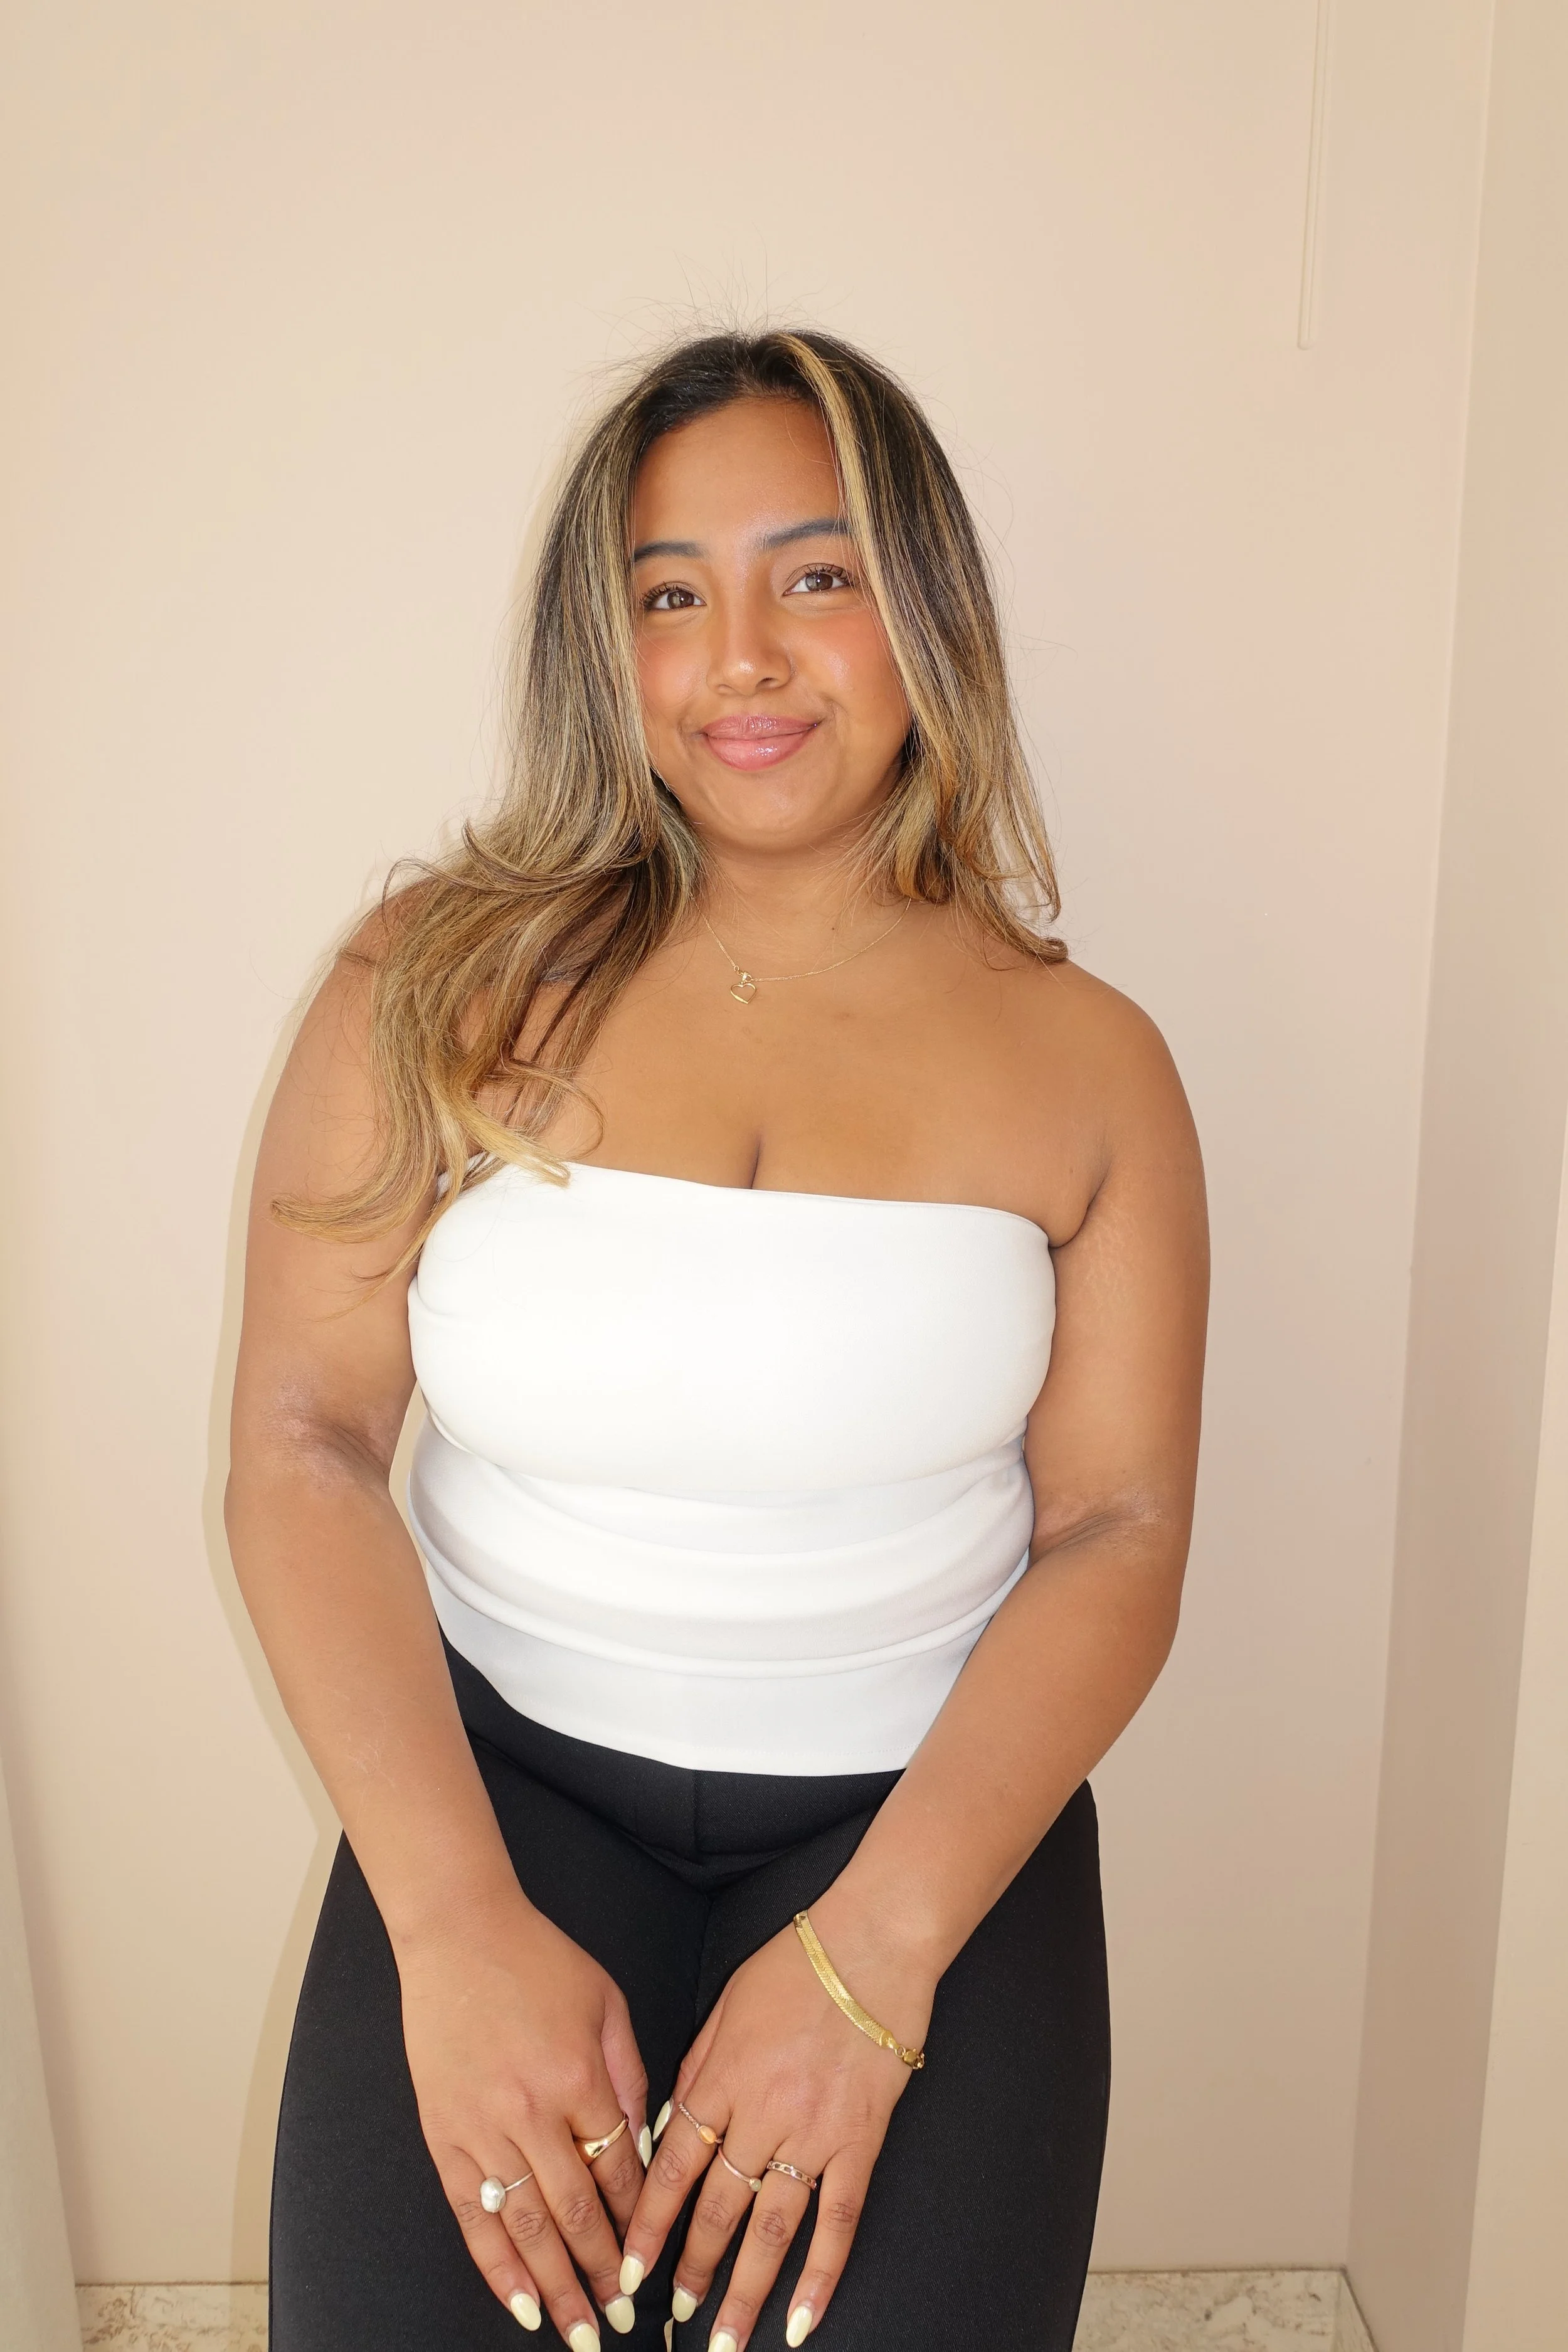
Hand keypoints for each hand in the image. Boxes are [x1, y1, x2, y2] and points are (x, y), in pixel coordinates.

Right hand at [396, 1889, 650, 2341]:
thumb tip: (642, 2145)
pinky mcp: (443, 2134)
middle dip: (603, 2274)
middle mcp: (531, 2112)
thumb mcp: (607, 2003)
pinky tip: (517, 2303)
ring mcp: (481, 2127)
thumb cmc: (539, 1959)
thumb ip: (630, 2074)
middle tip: (621, 2322)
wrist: (458, 1932)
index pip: (618, 2172)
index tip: (655, 2261)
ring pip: (525, 2227)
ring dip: (554, 2287)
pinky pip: (473, 2214)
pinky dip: (495, 2265)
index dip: (638, 2222)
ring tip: (577, 2333)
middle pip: (575, 2214)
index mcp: (580, 2077)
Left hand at [619, 1894, 932, 2346]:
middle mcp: (762, 2113)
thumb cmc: (793, 1967)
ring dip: (744, 2289)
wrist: (872, 1945)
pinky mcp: (861, 2142)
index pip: (671, 2166)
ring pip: (771, 2228)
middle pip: (717, 2207)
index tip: (627, 2268)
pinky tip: (802, 2320)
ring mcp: (814, 2133)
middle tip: (673, 2315)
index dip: (647, 2224)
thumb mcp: (725, 2007)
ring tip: (724, 2339)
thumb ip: (694, 2073)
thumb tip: (665, 2134)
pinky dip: (821, 2275)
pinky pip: (839, 2220)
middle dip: (690, 2268)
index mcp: (721, 2077)